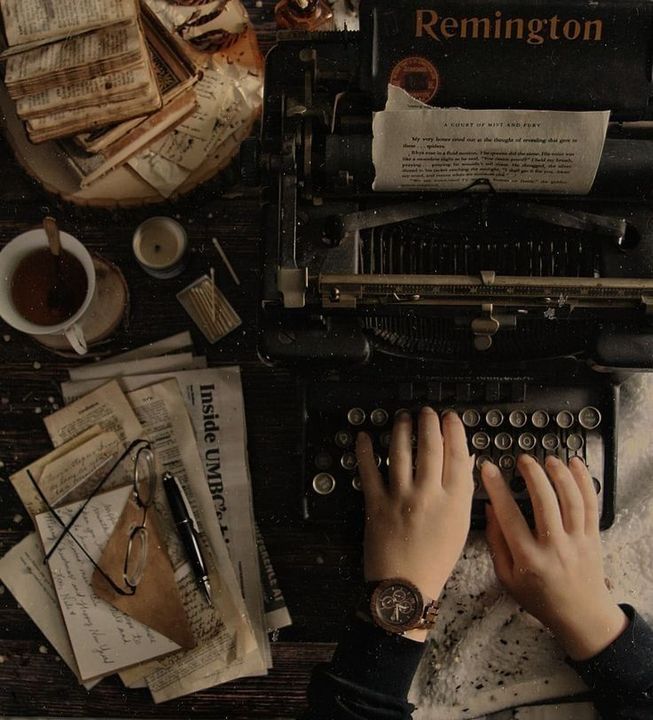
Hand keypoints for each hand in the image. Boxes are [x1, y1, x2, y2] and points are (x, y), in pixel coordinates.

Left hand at [356, 408, 473, 640]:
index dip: (454, 431)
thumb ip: (461, 492)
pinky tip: (364, 436)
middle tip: (426, 411)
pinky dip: (365, 451)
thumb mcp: (459, 526)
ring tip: (402, 417)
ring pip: (400, 452)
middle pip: (430, 447)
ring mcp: (400, 498)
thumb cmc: (436, 559)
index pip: (457, 455)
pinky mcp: (375, 504)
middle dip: (428, 423)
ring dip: (401, 429)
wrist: (405, 588)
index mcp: (454, 502)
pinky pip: (368, 471)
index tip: (450, 417)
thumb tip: (463, 459)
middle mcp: (428, 495)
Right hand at [481, 454, 627, 660]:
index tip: (488, 468)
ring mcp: (577, 541)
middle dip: (533, 475)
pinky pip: (591, 505)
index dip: (497, 488)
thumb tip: (490, 508)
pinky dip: (584, 482)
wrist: (581, 616)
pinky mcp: (593, 538)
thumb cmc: (539, 598)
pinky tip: (575, 464)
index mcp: (528, 558)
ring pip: (571, 500)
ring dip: (559, 474)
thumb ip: (496, 542)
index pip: (509, 516)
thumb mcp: (506, 577)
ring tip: (548, 459)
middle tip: (523, 459)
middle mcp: (554, 547)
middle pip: (545, 502)